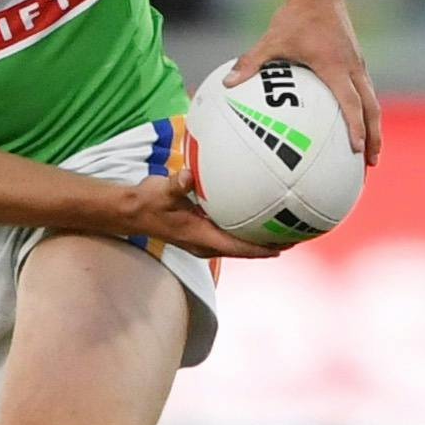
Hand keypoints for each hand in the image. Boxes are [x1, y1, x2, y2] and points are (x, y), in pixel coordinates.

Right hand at [125, 172, 279, 260]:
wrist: (131, 212)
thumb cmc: (147, 202)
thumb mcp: (161, 191)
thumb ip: (176, 184)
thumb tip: (188, 174)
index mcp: (199, 237)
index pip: (236, 248)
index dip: (261, 249)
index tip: (284, 247)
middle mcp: (203, 243)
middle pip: (243, 250)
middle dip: (267, 245)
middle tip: (293, 235)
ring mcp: (201, 241)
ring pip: (236, 245)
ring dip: (257, 240)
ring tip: (280, 230)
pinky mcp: (199, 233)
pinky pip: (228, 236)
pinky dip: (243, 230)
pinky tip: (254, 216)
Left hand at [226, 0, 381, 165]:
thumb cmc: (294, 17)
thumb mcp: (271, 40)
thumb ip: (250, 63)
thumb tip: (227, 84)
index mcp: (335, 67)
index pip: (350, 103)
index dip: (355, 127)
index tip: (357, 149)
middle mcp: (352, 67)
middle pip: (371, 107)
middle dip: (374, 136)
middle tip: (371, 163)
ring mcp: (357, 64)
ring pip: (372, 100)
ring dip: (373, 125)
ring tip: (370, 150)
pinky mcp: (355, 60)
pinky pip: (364, 90)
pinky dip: (365, 109)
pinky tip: (355, 121)